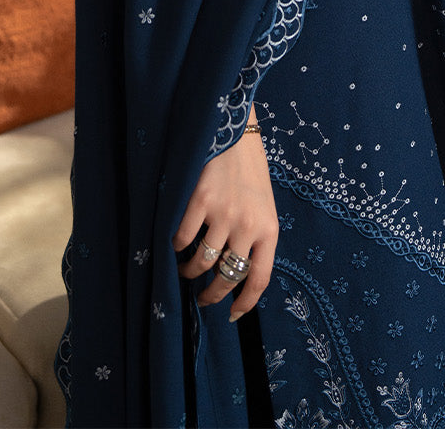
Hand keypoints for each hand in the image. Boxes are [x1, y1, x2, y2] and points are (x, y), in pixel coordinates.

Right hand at [172, 121, 277, 319]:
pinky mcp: (200, 201)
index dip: (244, 303)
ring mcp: (224, 213)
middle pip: (227, 277)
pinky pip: (182, 239)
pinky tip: (175, 244)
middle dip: (212, 294)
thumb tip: (238, 273)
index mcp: (269, 228)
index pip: (259, 279)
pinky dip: (175, 247)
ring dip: (189, 272)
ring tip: (185, 268)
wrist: (235, 130)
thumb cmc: (249, 169)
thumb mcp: (263, 205)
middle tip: (202, 297)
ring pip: (201, 262)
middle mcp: (248, 225)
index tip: (232, 315)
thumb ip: (255, 235)